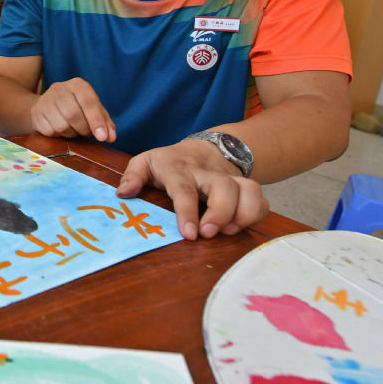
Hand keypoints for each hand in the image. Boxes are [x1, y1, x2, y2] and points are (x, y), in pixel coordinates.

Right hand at [29, 77, 115, 141]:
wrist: (48, 105)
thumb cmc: (76, 107)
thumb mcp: (93, 110)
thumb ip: (105, 123)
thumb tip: (111, 137)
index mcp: (77, 85)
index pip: (88, 101)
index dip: (96, 121)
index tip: (103, 137)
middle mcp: (59, 89)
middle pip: (73, 114)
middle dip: (84, 129)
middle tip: (87, 132)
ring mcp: (45, 100)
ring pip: (61, 125)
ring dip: (71, 133)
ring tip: (73, 129)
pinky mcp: (36, 113)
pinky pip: (50, 131)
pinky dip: (59, 135)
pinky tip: (61, 130)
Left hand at [117, 139, 267, 240]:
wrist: (203, 149)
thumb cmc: (169, 163)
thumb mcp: (145, 162)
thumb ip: (132, 176)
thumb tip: (122, 194)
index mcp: (179, 169)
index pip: (184, 189)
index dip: (187, 212)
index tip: (189, 234)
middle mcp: (207, 173)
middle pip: (224, 187)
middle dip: (221, 212)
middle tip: (210, 234)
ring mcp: (229, 178)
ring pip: (249, 189)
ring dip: (244, 214)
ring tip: (229, 231)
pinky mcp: (244, 187)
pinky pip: (260, 199)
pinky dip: (256, 214)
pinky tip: (240, 226)